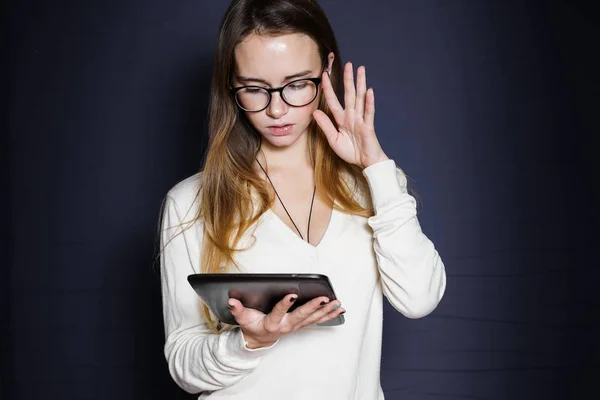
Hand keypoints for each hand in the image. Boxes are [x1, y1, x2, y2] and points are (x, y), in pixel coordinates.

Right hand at [228, 294, 344, 348]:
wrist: (259, 340)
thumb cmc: (252, 326)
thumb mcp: (243, 318)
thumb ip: (238, 309)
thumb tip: (231, 301)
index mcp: (272, 324)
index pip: (279, 312)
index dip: (285, 304)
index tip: (292, 294)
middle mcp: (286, 326)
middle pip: (301, 316)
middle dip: (313, 307)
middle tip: (324, 298)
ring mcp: (296, 326)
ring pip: (313, 319)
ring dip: (326, 311)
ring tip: (337, 303)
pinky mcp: (301, 325)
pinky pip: (317, 320)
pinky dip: (328, 315)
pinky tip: (339, 309)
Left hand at [313, 62, 388, 168]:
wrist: (364, 162)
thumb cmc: (350, 151)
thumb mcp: (333, 140)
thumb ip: (325, 126)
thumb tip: (315, 112)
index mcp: (341, 119)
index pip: (333, 101)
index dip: (328, 88)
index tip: (324, 75)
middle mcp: (351, 116)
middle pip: (349, 94)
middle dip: (348, 79)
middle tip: (348, 64)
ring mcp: (361, 120)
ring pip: (360, 98)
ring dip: (360, 84)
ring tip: (361, 70)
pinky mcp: (368, 126)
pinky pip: (368, 112)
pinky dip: (369, 102)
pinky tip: (369, 91)